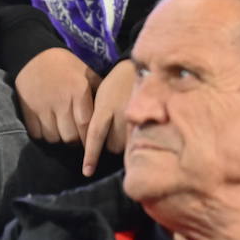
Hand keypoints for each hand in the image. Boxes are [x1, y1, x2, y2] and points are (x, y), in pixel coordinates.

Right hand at [15, 48, 101, 145]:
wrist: (35, 55)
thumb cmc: (67, 65)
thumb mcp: (87, 73)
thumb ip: (98, 91)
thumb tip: (112, 109)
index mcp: (78, 92)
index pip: (86, 124)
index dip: (90, 138)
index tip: (94, 144)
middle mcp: (61, 102)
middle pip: (70, 136)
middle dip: (76, 141)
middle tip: (79, 138)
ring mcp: (42, 108)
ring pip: (53, 137)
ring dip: (60, 138)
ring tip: (64, 132)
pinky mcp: (27, 111)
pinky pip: (36, 133)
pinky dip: (43, 135)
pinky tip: (50, 128)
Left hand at [82, 59, 135, 176]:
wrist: (142, 67)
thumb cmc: (117, 83)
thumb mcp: (102, 97)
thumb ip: (98, 118)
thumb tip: (93, 142)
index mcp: (106, 107)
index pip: (96, 135)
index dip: (91, 155)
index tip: (87, 171)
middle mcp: (121, 114)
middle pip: (112, 145)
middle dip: (112, 144)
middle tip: (115, 133)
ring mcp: (139, 116)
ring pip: (128, 145)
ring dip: (126, 143)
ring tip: (128, 130)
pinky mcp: (151, 117)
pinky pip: (142, 138)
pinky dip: (139, 139)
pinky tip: (141, 133)